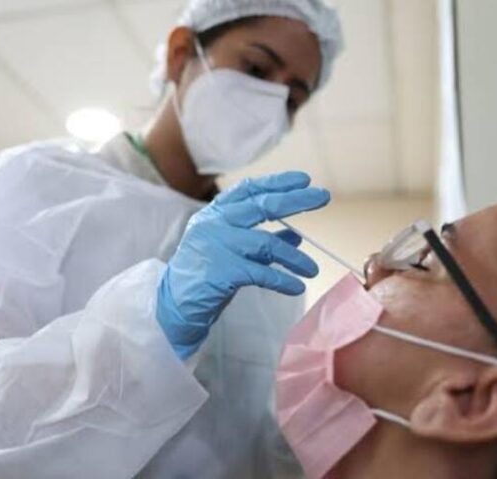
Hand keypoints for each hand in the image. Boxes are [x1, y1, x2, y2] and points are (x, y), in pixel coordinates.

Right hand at [156, 171, 329, 358]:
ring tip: (312, 269)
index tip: (304, 179)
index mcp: (215, 213)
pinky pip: (261, 273)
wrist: (173, 304)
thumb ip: (260, 240)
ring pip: (266, 244)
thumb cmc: (205, 273)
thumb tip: (296, 235)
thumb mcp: (231, 249)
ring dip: (294, 257)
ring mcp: (216, 246)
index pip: (249, 189)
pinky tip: (297, 286)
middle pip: (261, 206)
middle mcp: (214, 223)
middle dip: (295, 200)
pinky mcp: (220, 272)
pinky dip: (282, 280)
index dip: (277, 182)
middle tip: (323, 197)